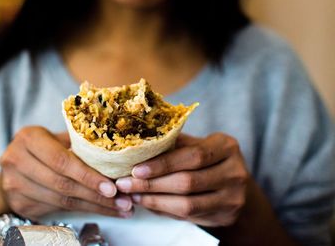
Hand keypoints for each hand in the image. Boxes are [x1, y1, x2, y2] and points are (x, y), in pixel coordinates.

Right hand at [0, 126, 132, 219]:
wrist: (15, 165)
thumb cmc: (45, 148)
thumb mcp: (58, 138)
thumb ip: (79, 144)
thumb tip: (116, 157)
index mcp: (29, 138)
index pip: (62, 161)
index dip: (88, 176)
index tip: (112, 187)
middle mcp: (16, 160)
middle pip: (62, 183)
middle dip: (96, 195)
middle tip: (122, 201)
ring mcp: (14, 184)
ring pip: (61, 200)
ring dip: (94, 206)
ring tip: (119, 208)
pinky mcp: (18, 203)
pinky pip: (56, 209)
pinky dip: (82, 211)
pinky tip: (101, 210)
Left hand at [115, 133, 247, 226]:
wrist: (233, 182)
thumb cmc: (206, 158)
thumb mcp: (196, 144)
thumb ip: (173, 144)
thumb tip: (137, 147)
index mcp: (226, 146)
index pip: (192, 156)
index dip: (163, 164)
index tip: (136, 168)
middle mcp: (235, 172)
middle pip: (188, 181)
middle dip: (152, 184)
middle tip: (125, 184)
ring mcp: (233, 197)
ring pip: (187, 204)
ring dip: (154, 200)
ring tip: (133, 194)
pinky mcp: (226, 216)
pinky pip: (189, 216)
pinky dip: (164, 210)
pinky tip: (148, 203)